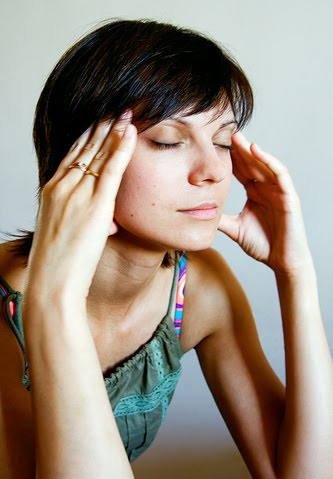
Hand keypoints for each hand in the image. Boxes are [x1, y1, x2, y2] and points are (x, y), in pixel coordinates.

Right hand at [25, 111, 136, 297]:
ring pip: (98, 154)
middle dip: (101, 127)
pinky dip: (121, 148)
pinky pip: (111, 170)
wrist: (52, 282)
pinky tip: (130, 132)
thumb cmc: (58, 265)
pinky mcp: (95, 206)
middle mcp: (63, 187)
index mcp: (53, 191)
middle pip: (85, 149)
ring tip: (126, 112)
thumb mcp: (64, 233)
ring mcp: (78, 194)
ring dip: (114, 131)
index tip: (99, 123)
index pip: (73, 156)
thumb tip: (104, 220)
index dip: (88, 137)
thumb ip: (81, 219)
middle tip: (115, 108)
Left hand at [218, 132, 312, 274]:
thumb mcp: (234, 228)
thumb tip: (198, 213)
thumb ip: (220, 218)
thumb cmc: (263, 245)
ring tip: (236, 137)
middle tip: (220, 132)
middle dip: (236, 148)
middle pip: (250, 163)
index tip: (211, 147)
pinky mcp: (289, 196)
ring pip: (263, 164)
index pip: (240, 171)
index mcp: (255, 193)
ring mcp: (278, 191)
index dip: (228, 159)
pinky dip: (268, 161)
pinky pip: (279, 174)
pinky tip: (255, 151)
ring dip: (250, 150)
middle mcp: (267, 188)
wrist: (282, 262)